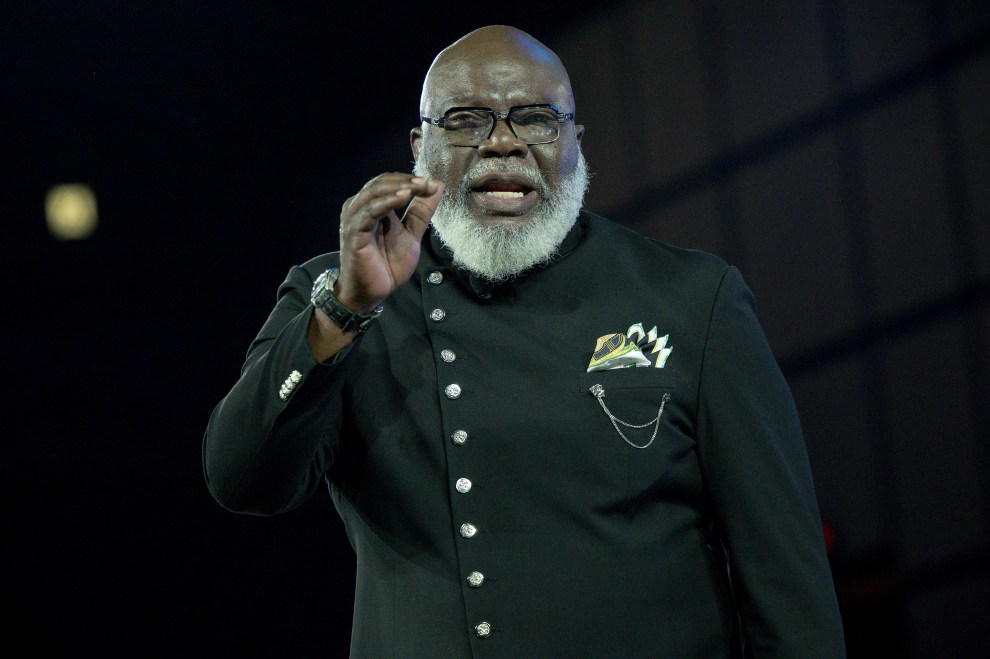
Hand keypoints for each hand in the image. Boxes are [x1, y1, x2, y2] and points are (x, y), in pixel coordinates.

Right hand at [336, 174, 443, 312]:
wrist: (371, 292)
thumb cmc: (386, 264)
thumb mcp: (411, 234)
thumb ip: (421, 211)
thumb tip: (437, 186)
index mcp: (371, 207)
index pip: (389, 183)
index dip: (409, 180)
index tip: (431, 184)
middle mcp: (359, 208)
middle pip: (380, 183)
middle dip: (405, 181)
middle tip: (426, 183)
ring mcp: (354, 219)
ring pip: (374, 193)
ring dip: (397, 187)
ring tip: (416, 187)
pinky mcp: (353, 232)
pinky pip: (369, 212)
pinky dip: (387, 202)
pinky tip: (403, 198)